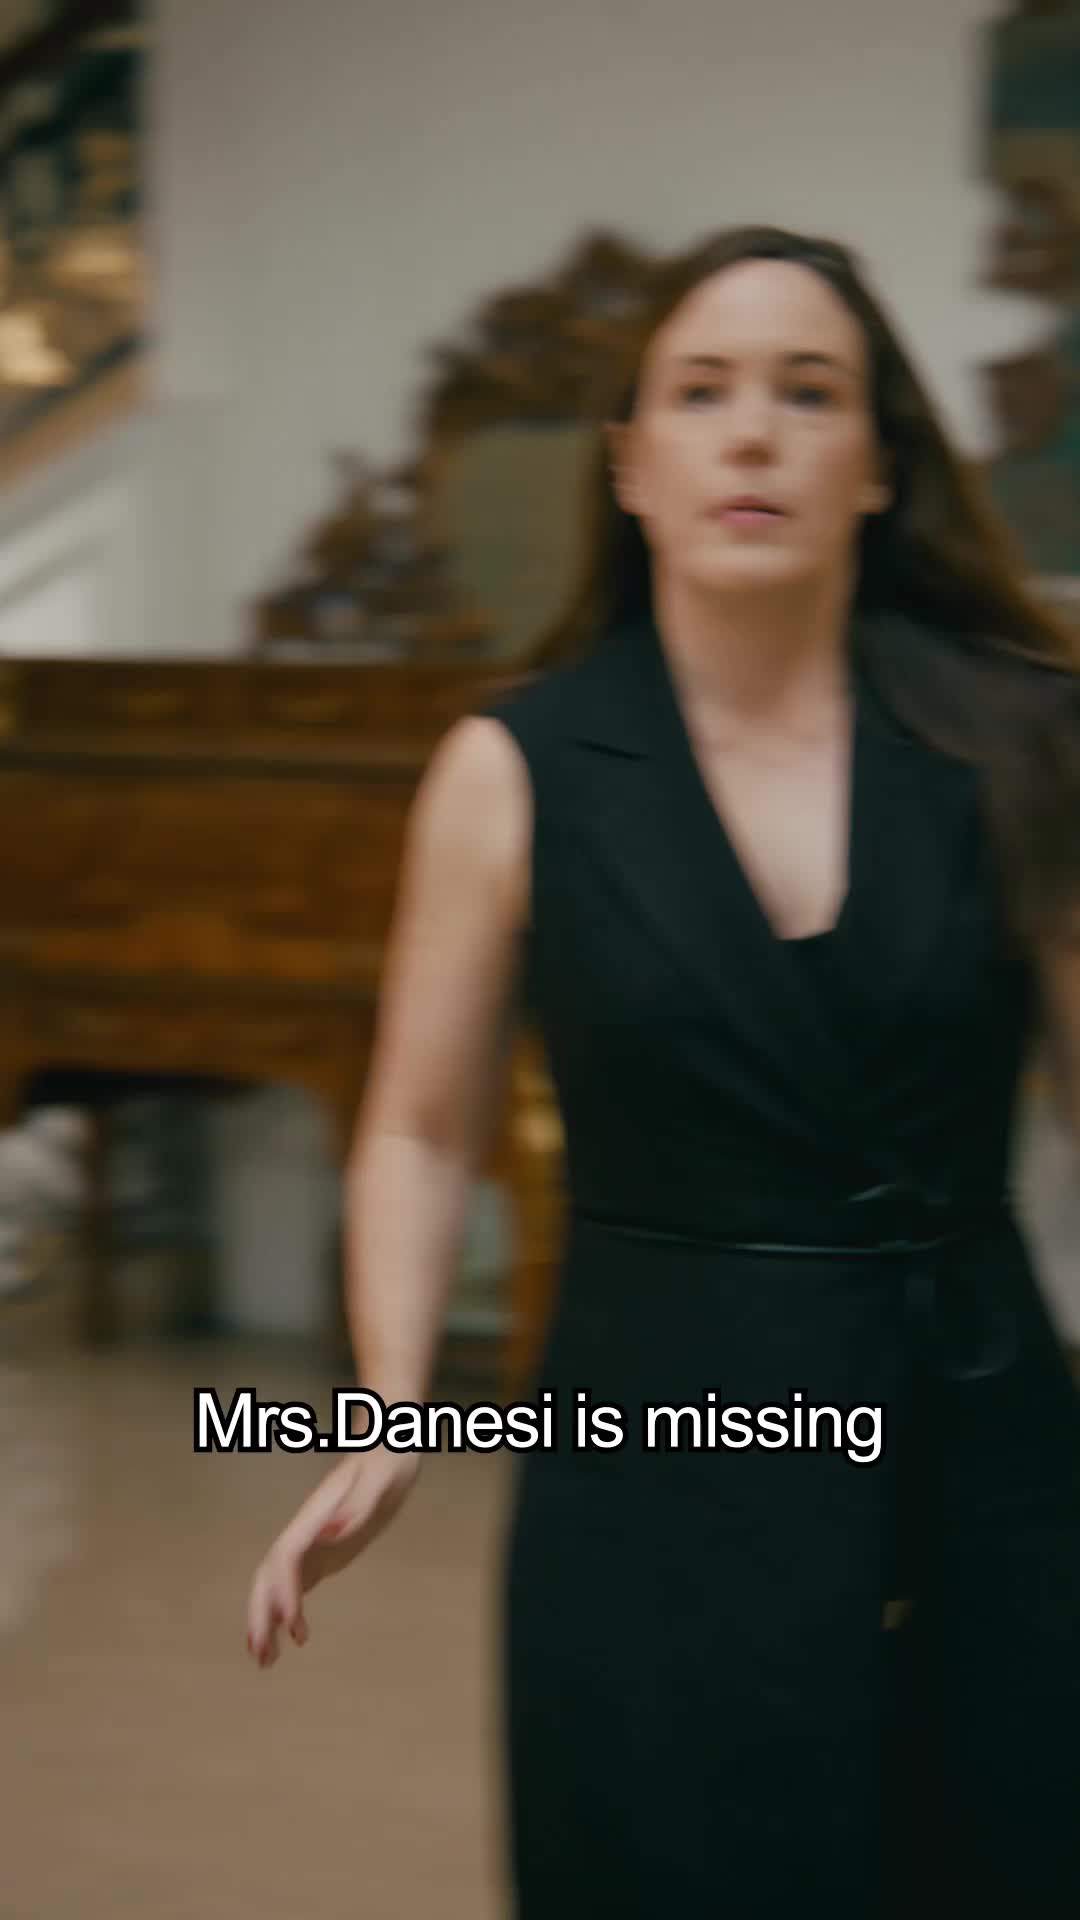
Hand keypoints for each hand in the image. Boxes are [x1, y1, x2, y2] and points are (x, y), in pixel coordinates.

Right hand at [246, 1451, 419, 1667]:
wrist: (387, 1446)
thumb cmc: (388, 1460)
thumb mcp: (383, 1480)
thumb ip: (359, 1505)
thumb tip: (333, 1532)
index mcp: (316, 1514)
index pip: (289, 1555)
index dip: (285, 1589)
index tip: (291, 1624)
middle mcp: (306, 1530)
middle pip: (270, 1572)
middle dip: (261, 1611)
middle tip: (260, 1654)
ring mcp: (311, 1541)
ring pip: (276, 1583)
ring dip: (267, 1618)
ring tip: (266, 1660)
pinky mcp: (321, 1552)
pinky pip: (295, 1585)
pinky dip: (287, 1613)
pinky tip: (293, 1639)